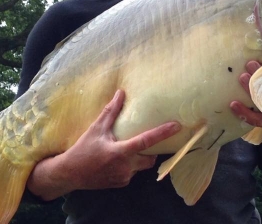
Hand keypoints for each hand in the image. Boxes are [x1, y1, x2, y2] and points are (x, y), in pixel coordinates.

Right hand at [27, 90, 180, 199]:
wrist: (69, 174)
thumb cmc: (83, 149)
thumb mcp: (96, 128)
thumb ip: (111, 111)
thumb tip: (121, 93)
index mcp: (121, 152)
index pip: (146, 141)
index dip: (163, 133)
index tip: (177, 126)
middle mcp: (125, 167)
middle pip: (150, 158)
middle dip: (152, 151)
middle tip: (147, 140)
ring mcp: (124, 178)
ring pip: (141, 166)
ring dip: (140, 157)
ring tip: (131, 148)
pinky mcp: (120, 184)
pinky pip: (132, 172)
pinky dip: (131, 165)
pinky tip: (119, 159)